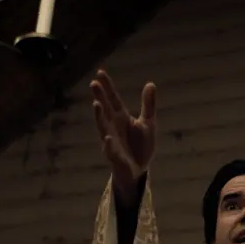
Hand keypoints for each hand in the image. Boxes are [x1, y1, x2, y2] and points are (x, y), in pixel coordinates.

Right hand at [90, 69, 156, 201]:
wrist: (139, 170)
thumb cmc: (141, 146)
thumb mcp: (148, 123)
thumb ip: (148, 105)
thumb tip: (151, 83)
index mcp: (122, 118)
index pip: (113, 99)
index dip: (107, 87)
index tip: (100, 72)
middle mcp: (113, 127)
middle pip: (105, 110)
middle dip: (100, 98)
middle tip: (94, 84)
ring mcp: (112, 141)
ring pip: (103, 128)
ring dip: (99, 117)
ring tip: (96, 105)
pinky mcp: (115, 157)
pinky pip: (111, 151)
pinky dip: (109, 145)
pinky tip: (108, 138)